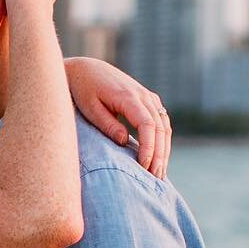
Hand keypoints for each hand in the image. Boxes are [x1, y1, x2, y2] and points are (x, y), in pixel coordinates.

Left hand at [65, 56, 170, 178]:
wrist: (87, 69)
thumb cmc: (84, 90)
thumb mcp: (90, 108)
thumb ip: (107, 125)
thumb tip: (124, 142)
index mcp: (128, 97)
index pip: (147, 125)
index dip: (149, 148)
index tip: (144, 166)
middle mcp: (143, 95)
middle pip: (160, 128)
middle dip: (159, 154)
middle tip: (155, 178)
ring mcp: (148, 97)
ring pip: (164, 126)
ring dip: (164, 150)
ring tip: (159, 174)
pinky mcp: (148, 100)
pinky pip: (162, 122)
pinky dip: (162, 141)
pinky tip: (159, 158)